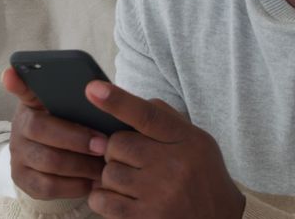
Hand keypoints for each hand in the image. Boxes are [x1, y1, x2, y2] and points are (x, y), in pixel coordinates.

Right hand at [2, 67, 107, 199]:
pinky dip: (74, 186)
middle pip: (40, 129)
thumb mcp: (75, 110)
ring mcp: (17, 155)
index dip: (16, 82)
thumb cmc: (75, 127)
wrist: (62, 159)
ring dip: (80, 165)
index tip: (12, 74)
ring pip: (48, 162)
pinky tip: (92, 182)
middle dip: (76, 138)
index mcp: (32, 103)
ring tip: (104, 166)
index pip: (21, 88)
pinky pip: (47, 186)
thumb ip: (81, 99)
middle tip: (104, 144)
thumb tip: (96, 86)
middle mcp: (19, 127)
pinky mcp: (23, 180)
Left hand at [84, 81, 245, 217]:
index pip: (147, 115)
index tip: (93, 89)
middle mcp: (173, 165)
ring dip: (113, 177)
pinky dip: (103, 198)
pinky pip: (103, 200)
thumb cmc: (201, 175)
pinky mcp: (146, 218)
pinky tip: (120, 199)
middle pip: (117, 144)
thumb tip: (126, 102)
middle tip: (132, 162)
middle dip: (116, 152)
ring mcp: (159, 194)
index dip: (118, 101)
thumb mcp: (196, 140)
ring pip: (108, 173)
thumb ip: (165, 118)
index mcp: (186, 140)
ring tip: (132, 184)